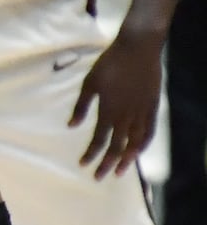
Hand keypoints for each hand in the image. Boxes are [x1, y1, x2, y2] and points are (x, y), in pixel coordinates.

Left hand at [71, 27, 164, 179]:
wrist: (138, 47)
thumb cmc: (109, 63)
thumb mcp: (89, 83)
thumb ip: (81, 106)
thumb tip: (71, 126)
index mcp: (108, 110)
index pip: (99, 139)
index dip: (91, 153)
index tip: (83, 164)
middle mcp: (126, 114)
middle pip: (117, 145)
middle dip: (107, 163)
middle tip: (98, 177)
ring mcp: (142, 110)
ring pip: (135, 141)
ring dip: (127, 158)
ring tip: (119, 171)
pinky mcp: (153, 105)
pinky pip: (150, 129)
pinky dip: (143, 143)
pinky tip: (138, 152)